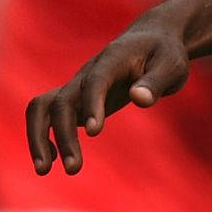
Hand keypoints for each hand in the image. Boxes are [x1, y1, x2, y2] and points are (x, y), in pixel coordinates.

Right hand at [25, 23, 190, 175]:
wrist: (151, 41)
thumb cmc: (165, 54)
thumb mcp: (172, 64)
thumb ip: (156, 81)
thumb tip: (139, 100)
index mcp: (113, 58)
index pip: (96, 80)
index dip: (92, 103)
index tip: (95, 132)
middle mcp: (88, 72)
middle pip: (63, 100)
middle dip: (64, 134)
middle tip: (74, 169)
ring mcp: (78, 85)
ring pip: (44, 107)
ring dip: (39, 137)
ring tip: (43, 170)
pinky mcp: (76, 98)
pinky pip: (48, 115)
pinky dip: (44, 136)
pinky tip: (54, 160)